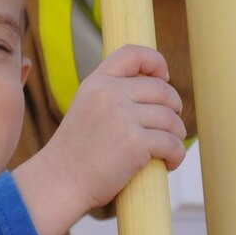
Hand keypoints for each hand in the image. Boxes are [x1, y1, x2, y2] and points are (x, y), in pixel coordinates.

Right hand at [14, 44, 183, 234]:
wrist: (59, 182)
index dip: (156, 62)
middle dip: (174, 108)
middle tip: (171, 126)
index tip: (164, 78)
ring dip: (176, 135)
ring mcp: (123, 117)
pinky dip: (176, 155)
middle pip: (162, 90)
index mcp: (96, 83)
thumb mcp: (86, 109)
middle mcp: (109, 93)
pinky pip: (172, 143)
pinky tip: (168, 164)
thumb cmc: (75, 154)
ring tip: (168, 149)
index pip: (132, 53)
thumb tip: (157, 90)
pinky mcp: (135, 142)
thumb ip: (112, 96)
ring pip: (171, 118)